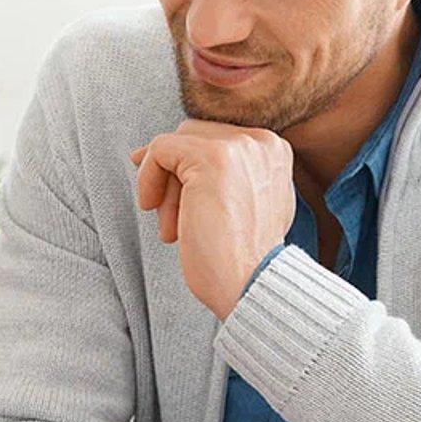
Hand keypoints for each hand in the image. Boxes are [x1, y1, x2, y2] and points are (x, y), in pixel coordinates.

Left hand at [131, 120, 296, 319]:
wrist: (250, 285)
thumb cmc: (242, 260)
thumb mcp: (242, 206)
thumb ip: (224, 176)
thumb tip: (169, 154)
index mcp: (273, 150)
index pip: (215, 139)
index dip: (185, 168)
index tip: (167, 196)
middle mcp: (260, 141)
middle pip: (194, 137)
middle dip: (174, 178)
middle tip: (170, 220)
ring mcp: (238, 147)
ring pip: (177, 143)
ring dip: (164, 185)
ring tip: (171, 227)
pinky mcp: (210, 157)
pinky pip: (160, 150)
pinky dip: (147, 179)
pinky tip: (152, 208)